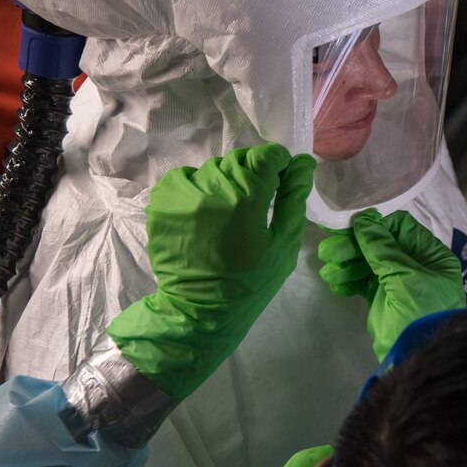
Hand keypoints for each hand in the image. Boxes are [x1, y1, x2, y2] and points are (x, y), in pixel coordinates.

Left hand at [108, 144, 315, 398]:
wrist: (200, 310)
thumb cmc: (251, 282)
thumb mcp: (284, 244)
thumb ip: (294, 198)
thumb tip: (304, 164)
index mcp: (246, 197)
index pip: (266, 156)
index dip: (278, 165)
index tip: (280, 182)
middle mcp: (211, 186)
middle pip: (240, 159)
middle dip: (253, 174)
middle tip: (256, 204)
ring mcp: (182, 192)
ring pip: (214, 168)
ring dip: (226, 181)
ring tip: (229, 212)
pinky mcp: (162, 201)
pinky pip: (186, 178)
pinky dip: (199, 188)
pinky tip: (206, 213)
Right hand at [318, 209, 464, 360]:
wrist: (419, 358)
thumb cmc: (422, 313)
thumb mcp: (405, 278)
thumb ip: (383, 248)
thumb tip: (365, 219)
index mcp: (432, 255)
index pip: (400, 228)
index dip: (374, 225)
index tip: (347, 227)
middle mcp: (416, 264)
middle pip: (381, 245)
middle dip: (354, 247)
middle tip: (327, 251)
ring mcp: (399, 282)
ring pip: (369, 264)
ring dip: (347, 265)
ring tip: (327, 272)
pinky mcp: (383, 300)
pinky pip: (364, 283)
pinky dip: (349, 282)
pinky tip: (335, 285)